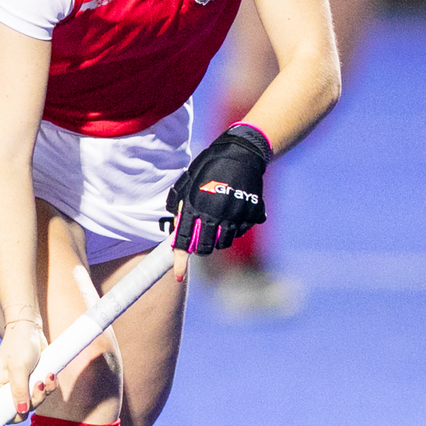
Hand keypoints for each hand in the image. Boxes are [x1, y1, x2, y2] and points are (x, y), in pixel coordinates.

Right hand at [0, 319, 54, 422]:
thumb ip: (19, 390)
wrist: (32, 329)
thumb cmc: (19, 344)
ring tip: (45, 378)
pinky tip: (50, 375)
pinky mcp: (31, 383)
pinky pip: (40, 395)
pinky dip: (48, 388)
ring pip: (29, 406)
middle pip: (11, 415)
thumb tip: (21, 412)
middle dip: (27, 408)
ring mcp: (17, 387)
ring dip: (41, 395)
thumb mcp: (19, 367)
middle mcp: (3, 390)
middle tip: (35, 391)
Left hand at [166, 124, 270, 271]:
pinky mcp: (252, 213)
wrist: (243, 152)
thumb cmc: (210, 165)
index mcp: (196, 205)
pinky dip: (236, 227)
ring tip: (218, 221)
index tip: (178, 274)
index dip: (180, 260)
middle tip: (201, 241)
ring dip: (218, 238)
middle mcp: (216, 213)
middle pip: (206, 247)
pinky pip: (241, 230)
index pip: (184, 240)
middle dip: (201, 249)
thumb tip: (174, 226)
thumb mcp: (188, 179)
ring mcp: (236, 214)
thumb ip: (179, 202)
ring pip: (225, 242)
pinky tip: (233, 211)